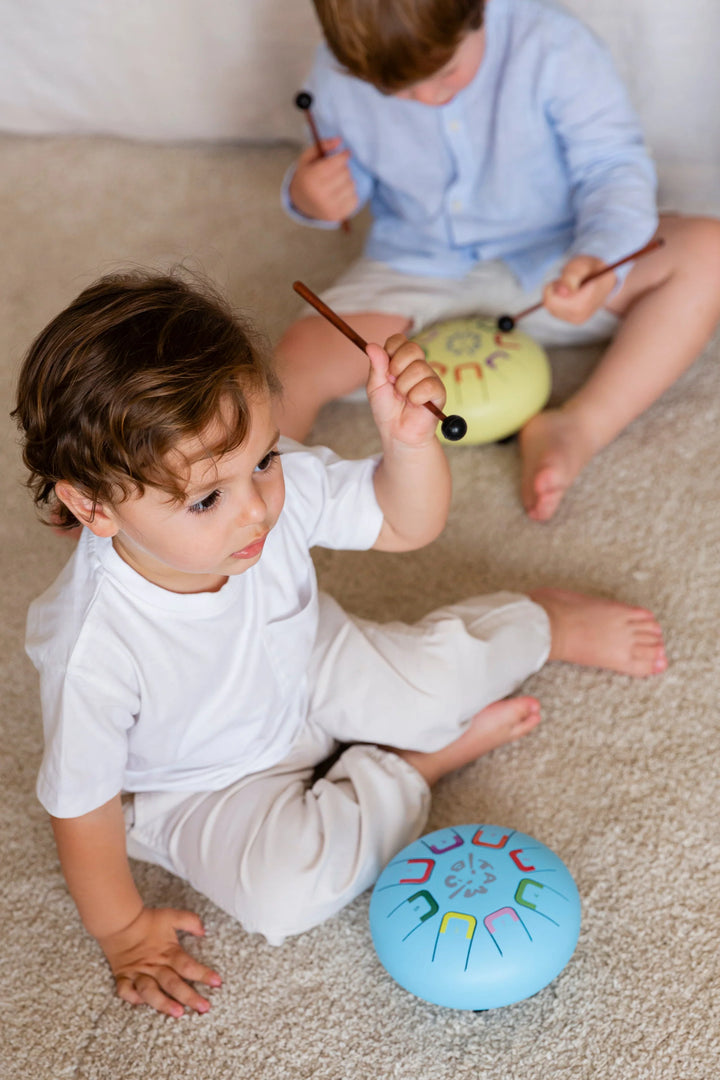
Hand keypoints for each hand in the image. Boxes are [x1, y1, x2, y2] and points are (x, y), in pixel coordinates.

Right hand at [97, 906, 221, 1017]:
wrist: (119, 920)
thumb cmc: (147, 920)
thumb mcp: (171, 916)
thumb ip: (190, 921)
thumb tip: (204, 930)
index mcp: (168, 952)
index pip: (188, 965)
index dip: (203, 974)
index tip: (217, 982)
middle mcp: (154, 965)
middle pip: (173, 983)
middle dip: (190, 996)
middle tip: (204, 1007)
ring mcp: (138, 972)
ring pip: (150, 992)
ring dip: (163, 1003)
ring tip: (178, 1013)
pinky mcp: (123, 976)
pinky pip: (125, 991)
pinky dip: (132, 998)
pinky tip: (142, 1004)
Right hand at [288, 138, 357, 222]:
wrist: (302, 203)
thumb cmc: (307, 176)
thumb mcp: (308, 158)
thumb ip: (322, 146)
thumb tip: (339, 140)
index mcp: (311, 179)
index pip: (336, 163)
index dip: (344, 156)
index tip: (345, 154)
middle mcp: (320, 194)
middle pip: (345, 173)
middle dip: (344, 168)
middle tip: (337, 170)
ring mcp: (329, 207)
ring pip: (352, 185)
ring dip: (348, 181)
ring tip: (338, 182)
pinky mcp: (338, 215)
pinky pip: (355, 199)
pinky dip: (350, 193)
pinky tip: (341, 193)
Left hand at [366, 334, 445, 446]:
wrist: (396, 432)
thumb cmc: (387, 409)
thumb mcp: (375, 386)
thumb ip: (376, 366)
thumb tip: (371, 345)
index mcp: (401, 360)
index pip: (399, 340)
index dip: (390, 350)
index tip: (385, 368)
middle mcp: (417, 365)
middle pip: (413, 348)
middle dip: (397, 367)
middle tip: (393, 384)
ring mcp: (430, 377)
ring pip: (419, 368)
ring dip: (404, 387)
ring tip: (403, 398)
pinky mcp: (438, 392)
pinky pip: (428, 386)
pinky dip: (415, 397)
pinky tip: (414, 404)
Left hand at [543, 254, 615, 323]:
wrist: (606, 278)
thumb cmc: (592, 269)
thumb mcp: (582, 265)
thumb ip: (571, 276)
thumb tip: (560, 292)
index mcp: (582, 304)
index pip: (551, 301)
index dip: (553, 287)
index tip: (564, 278)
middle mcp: (579, 316)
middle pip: (550, 305)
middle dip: (554, 290)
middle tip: (568, 281)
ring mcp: (576, 320)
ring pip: (551, 308)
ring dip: (556, 294)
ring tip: (572, 286)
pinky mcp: (573, 320)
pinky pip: (555, 310)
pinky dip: (558, 300)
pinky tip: (571, 293)